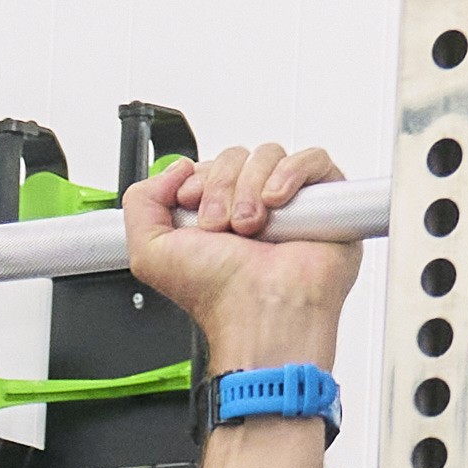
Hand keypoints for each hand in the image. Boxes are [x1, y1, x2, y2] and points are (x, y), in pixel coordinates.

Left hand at [127, 143, 362, 365]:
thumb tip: (174, 170)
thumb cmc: (217, 294)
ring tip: (250, 226)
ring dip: (250, 187)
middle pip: (236, 156)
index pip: (209, 166)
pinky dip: (291, 174)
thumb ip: (141, 203)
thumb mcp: (149, 253)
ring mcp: (289, 204)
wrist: (261, 313)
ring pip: (269, 154)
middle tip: (221, 226)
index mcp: (216, 215)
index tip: (192, 206)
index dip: (198, 179)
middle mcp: (252, 207)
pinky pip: (313, 159)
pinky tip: (276, 204)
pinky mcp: (326, 201)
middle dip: (221, 187)